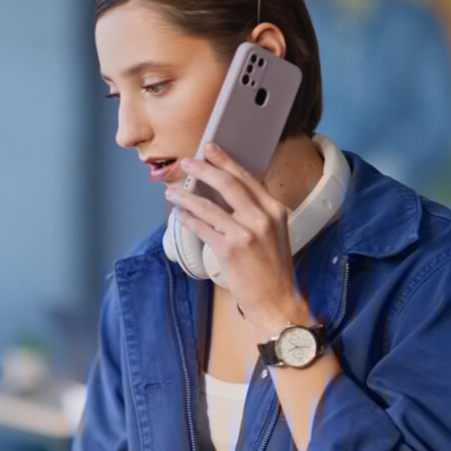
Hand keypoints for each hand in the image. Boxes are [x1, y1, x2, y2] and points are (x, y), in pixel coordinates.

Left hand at [166, 142, 307, 335]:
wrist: (277, 300)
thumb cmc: (273, 267)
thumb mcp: (274, 232)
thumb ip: (256, 211)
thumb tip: (226, 191)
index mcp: (275, 209)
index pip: (247, 178)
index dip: (225, 161)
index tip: (210, 149)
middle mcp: (263, 217)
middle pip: (228, 184)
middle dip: (204, 169)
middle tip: (187, 162)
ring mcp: (246, 234)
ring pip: (208, 206)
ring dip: (186, 197)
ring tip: (173, 192)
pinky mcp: (230, 250)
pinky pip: (202, 228)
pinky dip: (188, 219)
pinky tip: (179, 215)